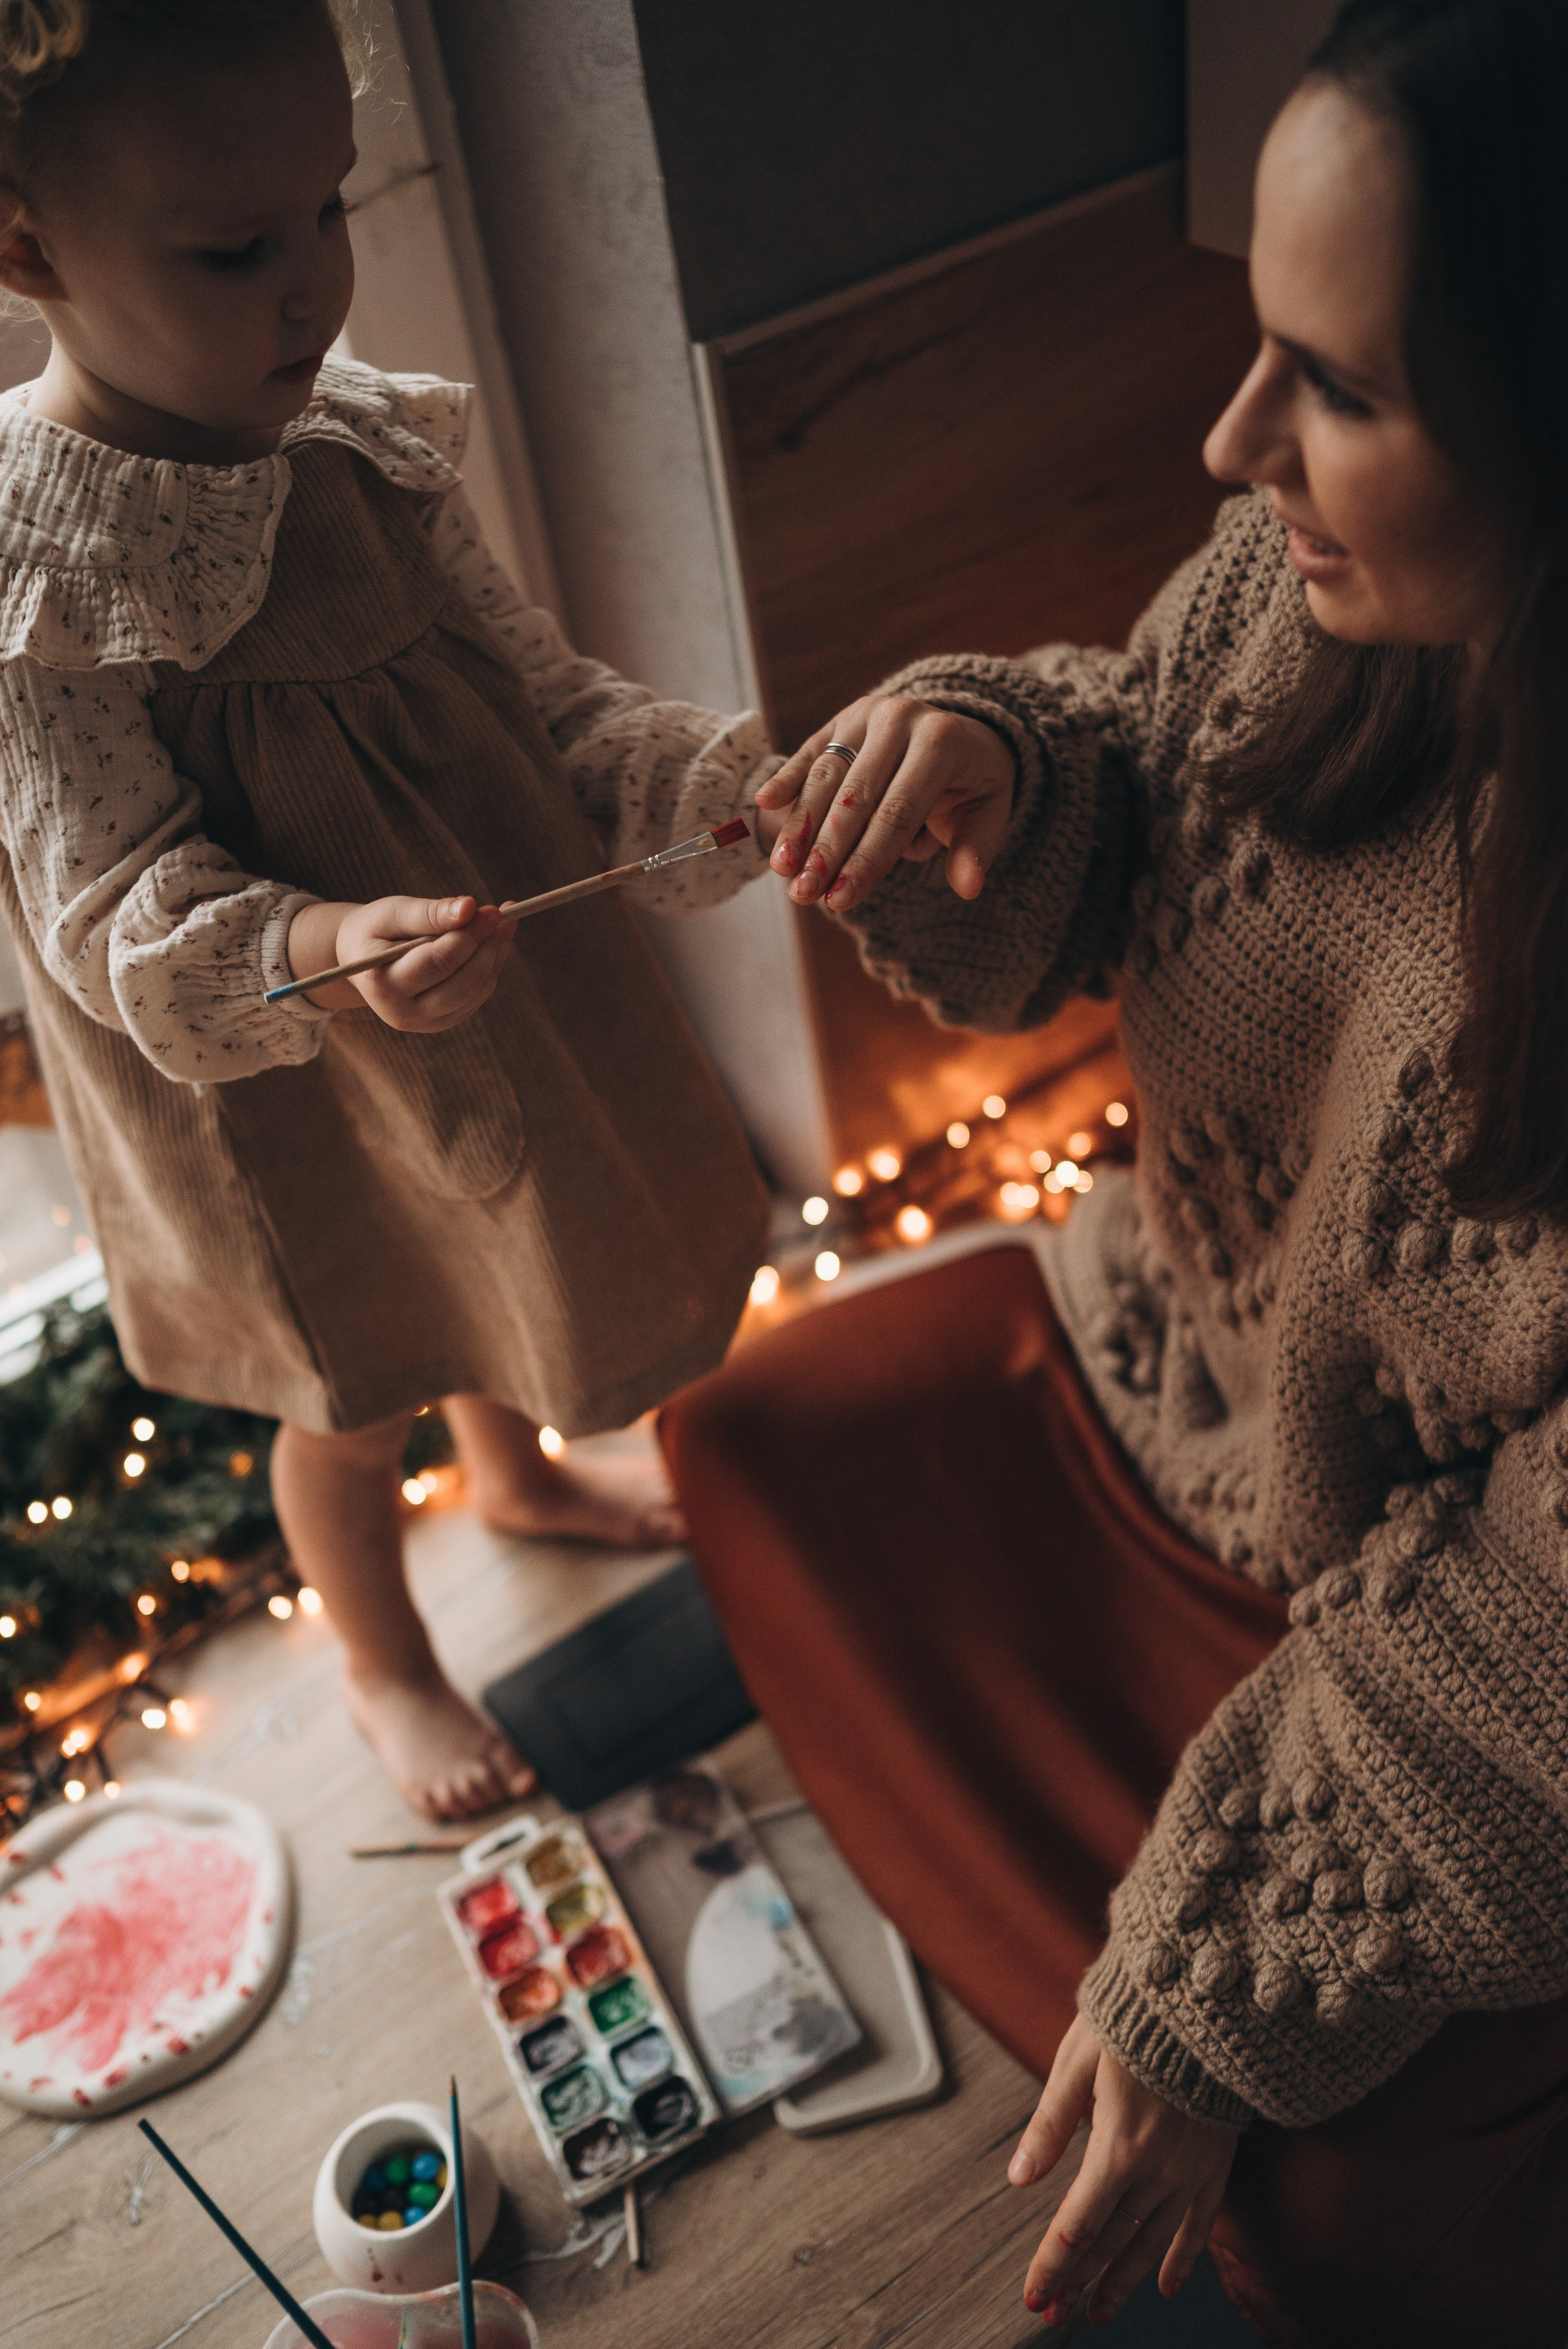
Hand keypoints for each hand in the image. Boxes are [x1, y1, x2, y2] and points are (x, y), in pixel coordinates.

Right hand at [287, 895, 516, 1030]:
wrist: (363, 958)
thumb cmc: (376, 929)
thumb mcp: (393, 912)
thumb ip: (429, 912)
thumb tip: (469, 907)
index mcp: (380, 983)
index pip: (437, 962)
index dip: (469, 935)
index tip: (491, 910)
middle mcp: (399, 1012)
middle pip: (460, 984)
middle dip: (486, 947)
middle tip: (500, 915)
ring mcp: (421, 1023)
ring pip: (473, 993)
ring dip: (494, 957)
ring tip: (501, 925)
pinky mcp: (440, 1022)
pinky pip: (475, 998)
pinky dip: (490, 969)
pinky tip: (492, 943)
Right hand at [753, 693, 1015, 912]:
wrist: (964, 731)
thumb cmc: (973, 785)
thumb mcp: (989, 814)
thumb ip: (974, 850)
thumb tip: (968, 889)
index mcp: (941, 743)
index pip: (897, 812)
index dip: (866, 860)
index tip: (840, 900)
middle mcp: (901, 718)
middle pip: (855, 796)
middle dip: (826, 850)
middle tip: (803, 895)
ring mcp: (868, 713)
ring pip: (826, 776)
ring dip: (799, 827)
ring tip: (782, 870)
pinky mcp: (844, 717)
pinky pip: (811, 752)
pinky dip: (787, 778)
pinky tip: (765, 804)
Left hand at [1009, 2013, 1237, 2328]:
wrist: (1203, 1998)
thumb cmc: (1131, 2019)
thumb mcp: (1076, 2062)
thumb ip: (1051, 2126)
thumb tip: (1019, 2179)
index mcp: (1118, 2148)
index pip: (1078, 2227)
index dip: (1053, 2266)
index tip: (1034, 2298)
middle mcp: (1157, 2170)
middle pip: (1111, 2241)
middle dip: (1080, 2281)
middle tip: (1055, 2312)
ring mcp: (1190, 2169)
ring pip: (1151, 2241)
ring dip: (1123, 2281)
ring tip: (1101, 2312)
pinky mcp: (1216, 2160)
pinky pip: (1200, 2222)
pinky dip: (1183, 2256)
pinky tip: (1166, 2285)